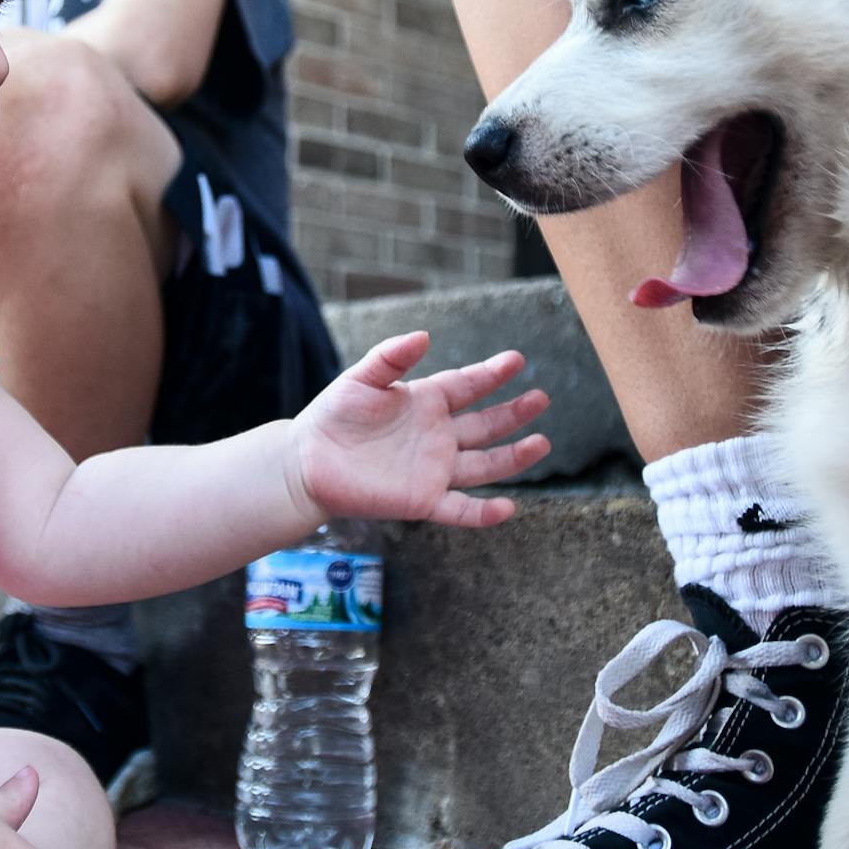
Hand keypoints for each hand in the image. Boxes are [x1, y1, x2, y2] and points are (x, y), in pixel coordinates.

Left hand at [288, 331, 550, 529]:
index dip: (492, 374)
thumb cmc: (332, 416)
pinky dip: (484, 513)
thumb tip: (424, 336)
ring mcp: (433, 470)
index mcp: (425, 402)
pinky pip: (460, 509)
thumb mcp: (361, 379)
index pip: (467, 386)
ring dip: (513, 457)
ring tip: (542, 443)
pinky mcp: (422, 500)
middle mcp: (436, 436)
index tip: (517, 361)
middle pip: (485, 425)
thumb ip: (391, 357)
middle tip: (541, 399)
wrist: (306, 462)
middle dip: (514, 413)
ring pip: (484, 465)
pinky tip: (508, 508)